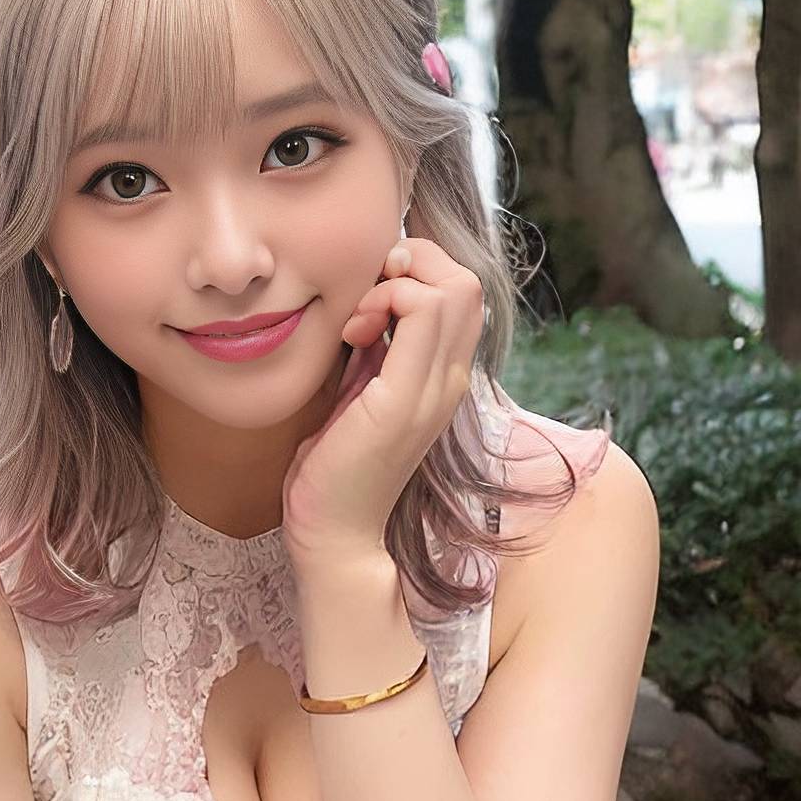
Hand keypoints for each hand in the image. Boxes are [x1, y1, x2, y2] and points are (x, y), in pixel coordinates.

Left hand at [280, 237, 484, 566]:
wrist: (335, 534)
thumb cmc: (335, 470)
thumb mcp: (357, 394)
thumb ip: (372, 352)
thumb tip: (365, 305)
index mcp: (441, 378)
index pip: (460, 292)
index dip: (416, 273)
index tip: (367, 302)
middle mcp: (451, 380)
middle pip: (465, 280)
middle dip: (410, 265)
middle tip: (365, 300)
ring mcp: (436, 389)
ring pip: (452, 286)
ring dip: (395, 283)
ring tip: (358, 322)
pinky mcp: (406, 398)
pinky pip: (421, 311)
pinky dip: (384, 301)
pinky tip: (353, 334)